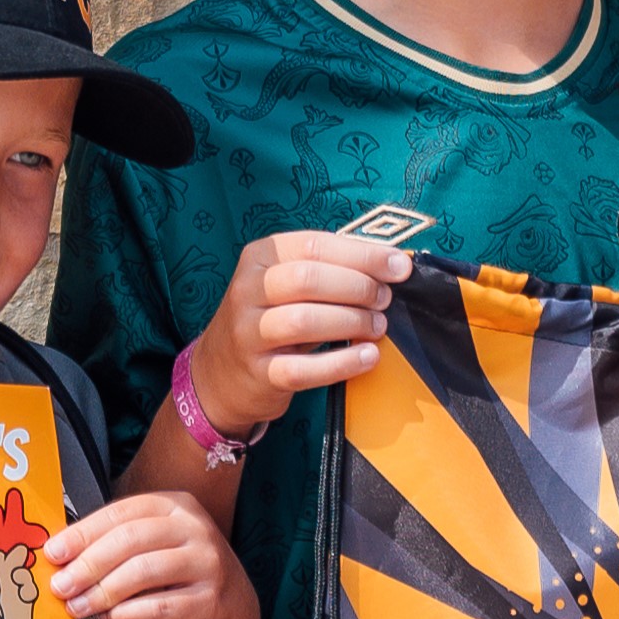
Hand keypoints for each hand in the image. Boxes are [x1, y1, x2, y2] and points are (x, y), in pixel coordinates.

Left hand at [43, 488, 257, 618]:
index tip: (53, 552)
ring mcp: (208, 562)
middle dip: (88, 564)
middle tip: (61, 585)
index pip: (121, 513)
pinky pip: (160, 606)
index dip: (82, 533)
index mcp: (174, 505)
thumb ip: (113, 541)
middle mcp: (195, 528)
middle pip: (130, 540)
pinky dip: (127, 614)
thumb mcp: (152, 544)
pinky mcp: (211, 599)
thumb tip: (59, 554)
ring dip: (103, 592)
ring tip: (78, 607)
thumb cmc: (176, 572)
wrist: (228, 608)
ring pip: (144, 571)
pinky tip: (109, 618)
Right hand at [197, 228, 413, 432]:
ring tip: (377, 326)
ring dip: (352, 322)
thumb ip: (328, 269)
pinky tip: (368, 357)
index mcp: (259, 258)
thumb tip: (391, 264)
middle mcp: (246, 290)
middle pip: (308, 278)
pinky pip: (304, 369)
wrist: (220, 373)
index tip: (398, 267)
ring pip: (303, 321)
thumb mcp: (285, 285)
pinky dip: (342, 363)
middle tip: (384, 299)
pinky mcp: (259, 373)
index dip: (362, 254)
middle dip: (358, 287)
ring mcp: (248, 333)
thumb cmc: (270, 319)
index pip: (313, 245)